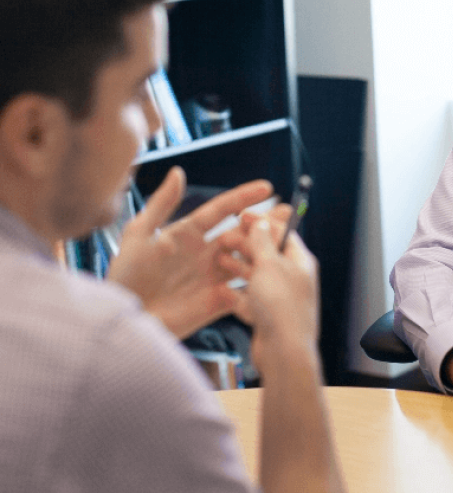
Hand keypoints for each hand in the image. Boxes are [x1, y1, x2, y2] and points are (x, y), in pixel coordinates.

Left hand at [107, 166, 273, 338]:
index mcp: (188, 234)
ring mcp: (212, 278)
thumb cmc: (126, 276)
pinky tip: (275, 273)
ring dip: (266, 248)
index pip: (222, 210)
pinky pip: (244, 290)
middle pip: (241, 233)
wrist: (125, 320)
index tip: (266, 187)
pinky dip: (259, 282)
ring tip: (285, 239)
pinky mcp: (217, 303)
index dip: (244, 197)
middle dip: (265, 221)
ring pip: (247, 258)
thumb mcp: (138, 235)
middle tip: (286, 212)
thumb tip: (178, 172)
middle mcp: (204, 254)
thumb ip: (161, 203)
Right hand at [217, 204, 319, 370]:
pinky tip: (222, 291)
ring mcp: (281, 299)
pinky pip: (251, 300)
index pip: (282, 232)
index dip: (261, 221)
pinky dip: (237, 295)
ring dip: (239, 267)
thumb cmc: (280, 306)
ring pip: (257, 277)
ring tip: (219, 260)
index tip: (240, 215)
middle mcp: (293, 278)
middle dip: (246, 244)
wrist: (284, 353)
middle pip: (268, 254)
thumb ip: (263, 241)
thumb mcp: (269, 264)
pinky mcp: (269, 318)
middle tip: (223, 238)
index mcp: (300, 261)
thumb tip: (262, 222)